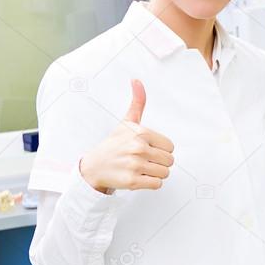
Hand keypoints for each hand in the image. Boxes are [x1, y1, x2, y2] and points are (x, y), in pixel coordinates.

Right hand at [79, 79, 175, 193]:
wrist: (94, 166)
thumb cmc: (114, 144)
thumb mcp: (127, 122)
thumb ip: (137, 102)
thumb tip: (136, 80)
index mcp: (141, 133)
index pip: (170, 147)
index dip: (160, 150)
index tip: (147, 149)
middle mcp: (138, 148)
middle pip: (170, 161)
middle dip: (159, 162)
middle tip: (143, 160)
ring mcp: (135, 165)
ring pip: (165, 173)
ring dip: (155, 173)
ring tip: (140, 168)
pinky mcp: (132, 181)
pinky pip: (157, 184)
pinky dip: (150, 183)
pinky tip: (138, 177)